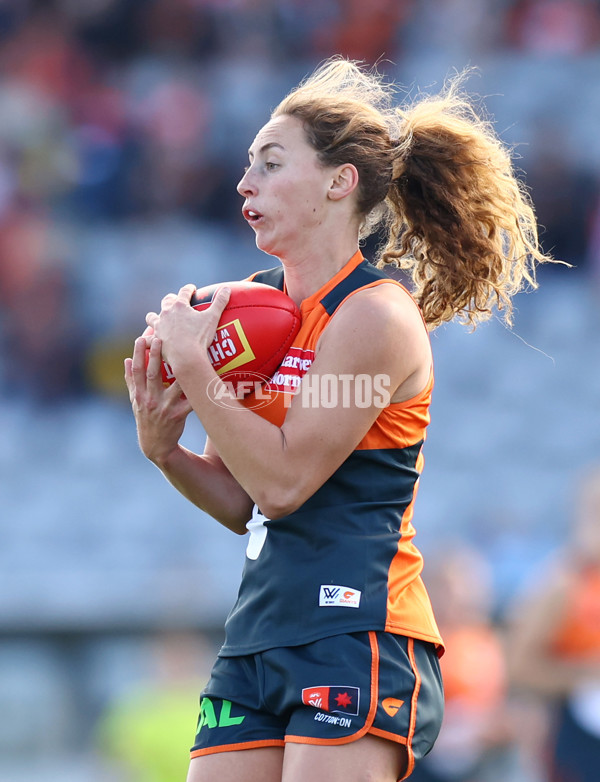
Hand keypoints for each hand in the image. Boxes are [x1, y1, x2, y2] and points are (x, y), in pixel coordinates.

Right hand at [124, 334, 192, 464]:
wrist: (156, 446)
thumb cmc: (146, 418)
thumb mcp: (135, 401)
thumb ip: (131, 381)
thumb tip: (127, 359)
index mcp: (139, 395)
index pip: (136, 371)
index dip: (138, 354)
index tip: (141, 338)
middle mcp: (150, 400)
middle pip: (152, 375)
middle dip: (155, 356)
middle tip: (160, 338)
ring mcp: (163, 407)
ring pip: (173, 386)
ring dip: (179, 371)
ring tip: (186, 355)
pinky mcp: (177, 415)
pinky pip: (189, 401)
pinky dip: (196, 391)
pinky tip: (204, 379)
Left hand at [145, 284, 230, 367]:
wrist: (185, 356)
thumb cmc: (199, 336)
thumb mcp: (213, 318)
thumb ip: (220, 302)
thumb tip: (228, 288)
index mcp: (180, 306)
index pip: (184, 291)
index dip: (189, 289)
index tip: (192, 289)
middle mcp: (166, 313)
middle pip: (167, 301)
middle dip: (171, 300)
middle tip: (177, 303)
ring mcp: (159, 327)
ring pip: (152, 317)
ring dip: (155, 317)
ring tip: (159, 320)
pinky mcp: (155, 340)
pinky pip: (147, 340)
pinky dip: (147, 340)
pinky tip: (148, 342)